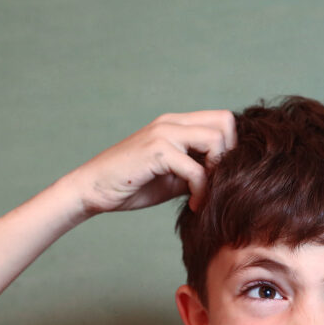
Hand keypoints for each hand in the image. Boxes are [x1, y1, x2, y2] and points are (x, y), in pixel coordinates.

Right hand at [69, 109, 235, 214]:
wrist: (93, 190)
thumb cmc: (132, 185)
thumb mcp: (175, 177)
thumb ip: (199, 169)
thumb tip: (229, 177)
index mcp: (176, 124)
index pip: (223, 119)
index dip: (231, 147)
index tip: (221, 175)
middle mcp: (171, 122)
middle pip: (226, 122)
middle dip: (229, 156)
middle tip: (218, 183)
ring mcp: (163, 133)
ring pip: (215, 140)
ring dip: (217, 172)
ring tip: (205, 195)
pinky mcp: (156, 151)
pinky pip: (195, 168)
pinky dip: (201, 190)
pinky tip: (195, 205)